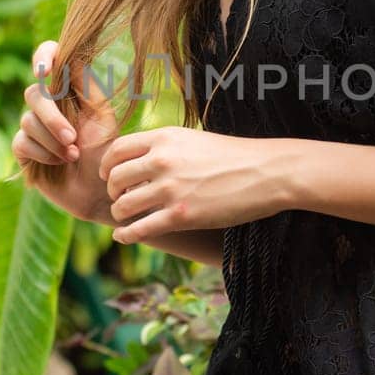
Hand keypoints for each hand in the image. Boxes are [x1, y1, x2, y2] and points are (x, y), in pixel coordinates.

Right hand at [11, 40, 117, 222]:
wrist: (100, 187)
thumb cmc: (106, 149)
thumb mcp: (102, 115)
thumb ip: (85, 85)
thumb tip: (69, 55)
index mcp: (68, 88)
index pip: (49, 56)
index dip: (42, 55)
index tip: (42, 71)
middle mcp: (48, 103)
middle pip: (34, 94)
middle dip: (52, 118)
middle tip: (73, 139)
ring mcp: (34, 126)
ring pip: (28, 121)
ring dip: (52, 141)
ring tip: (73, 156)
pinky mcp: (24, 149)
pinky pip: (21, 142)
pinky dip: (43, 154)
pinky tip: (59, 163)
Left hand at [98, 124, 281, 243]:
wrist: (267, 172)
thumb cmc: (234, 156)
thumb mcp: (194, 140)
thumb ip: (165, 147)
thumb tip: (139, 159)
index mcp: (165, 138)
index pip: (117, 150)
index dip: (107, 166)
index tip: (109, 177)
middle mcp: (163, 161)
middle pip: (115, 178)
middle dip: (112, 192)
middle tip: (120, 198)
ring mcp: (171, 189)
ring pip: (123, 205)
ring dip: (120, 213)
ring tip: (126, 217)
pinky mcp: (181, 216)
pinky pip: (139, 228)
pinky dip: (126, 235)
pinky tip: (123, 236)